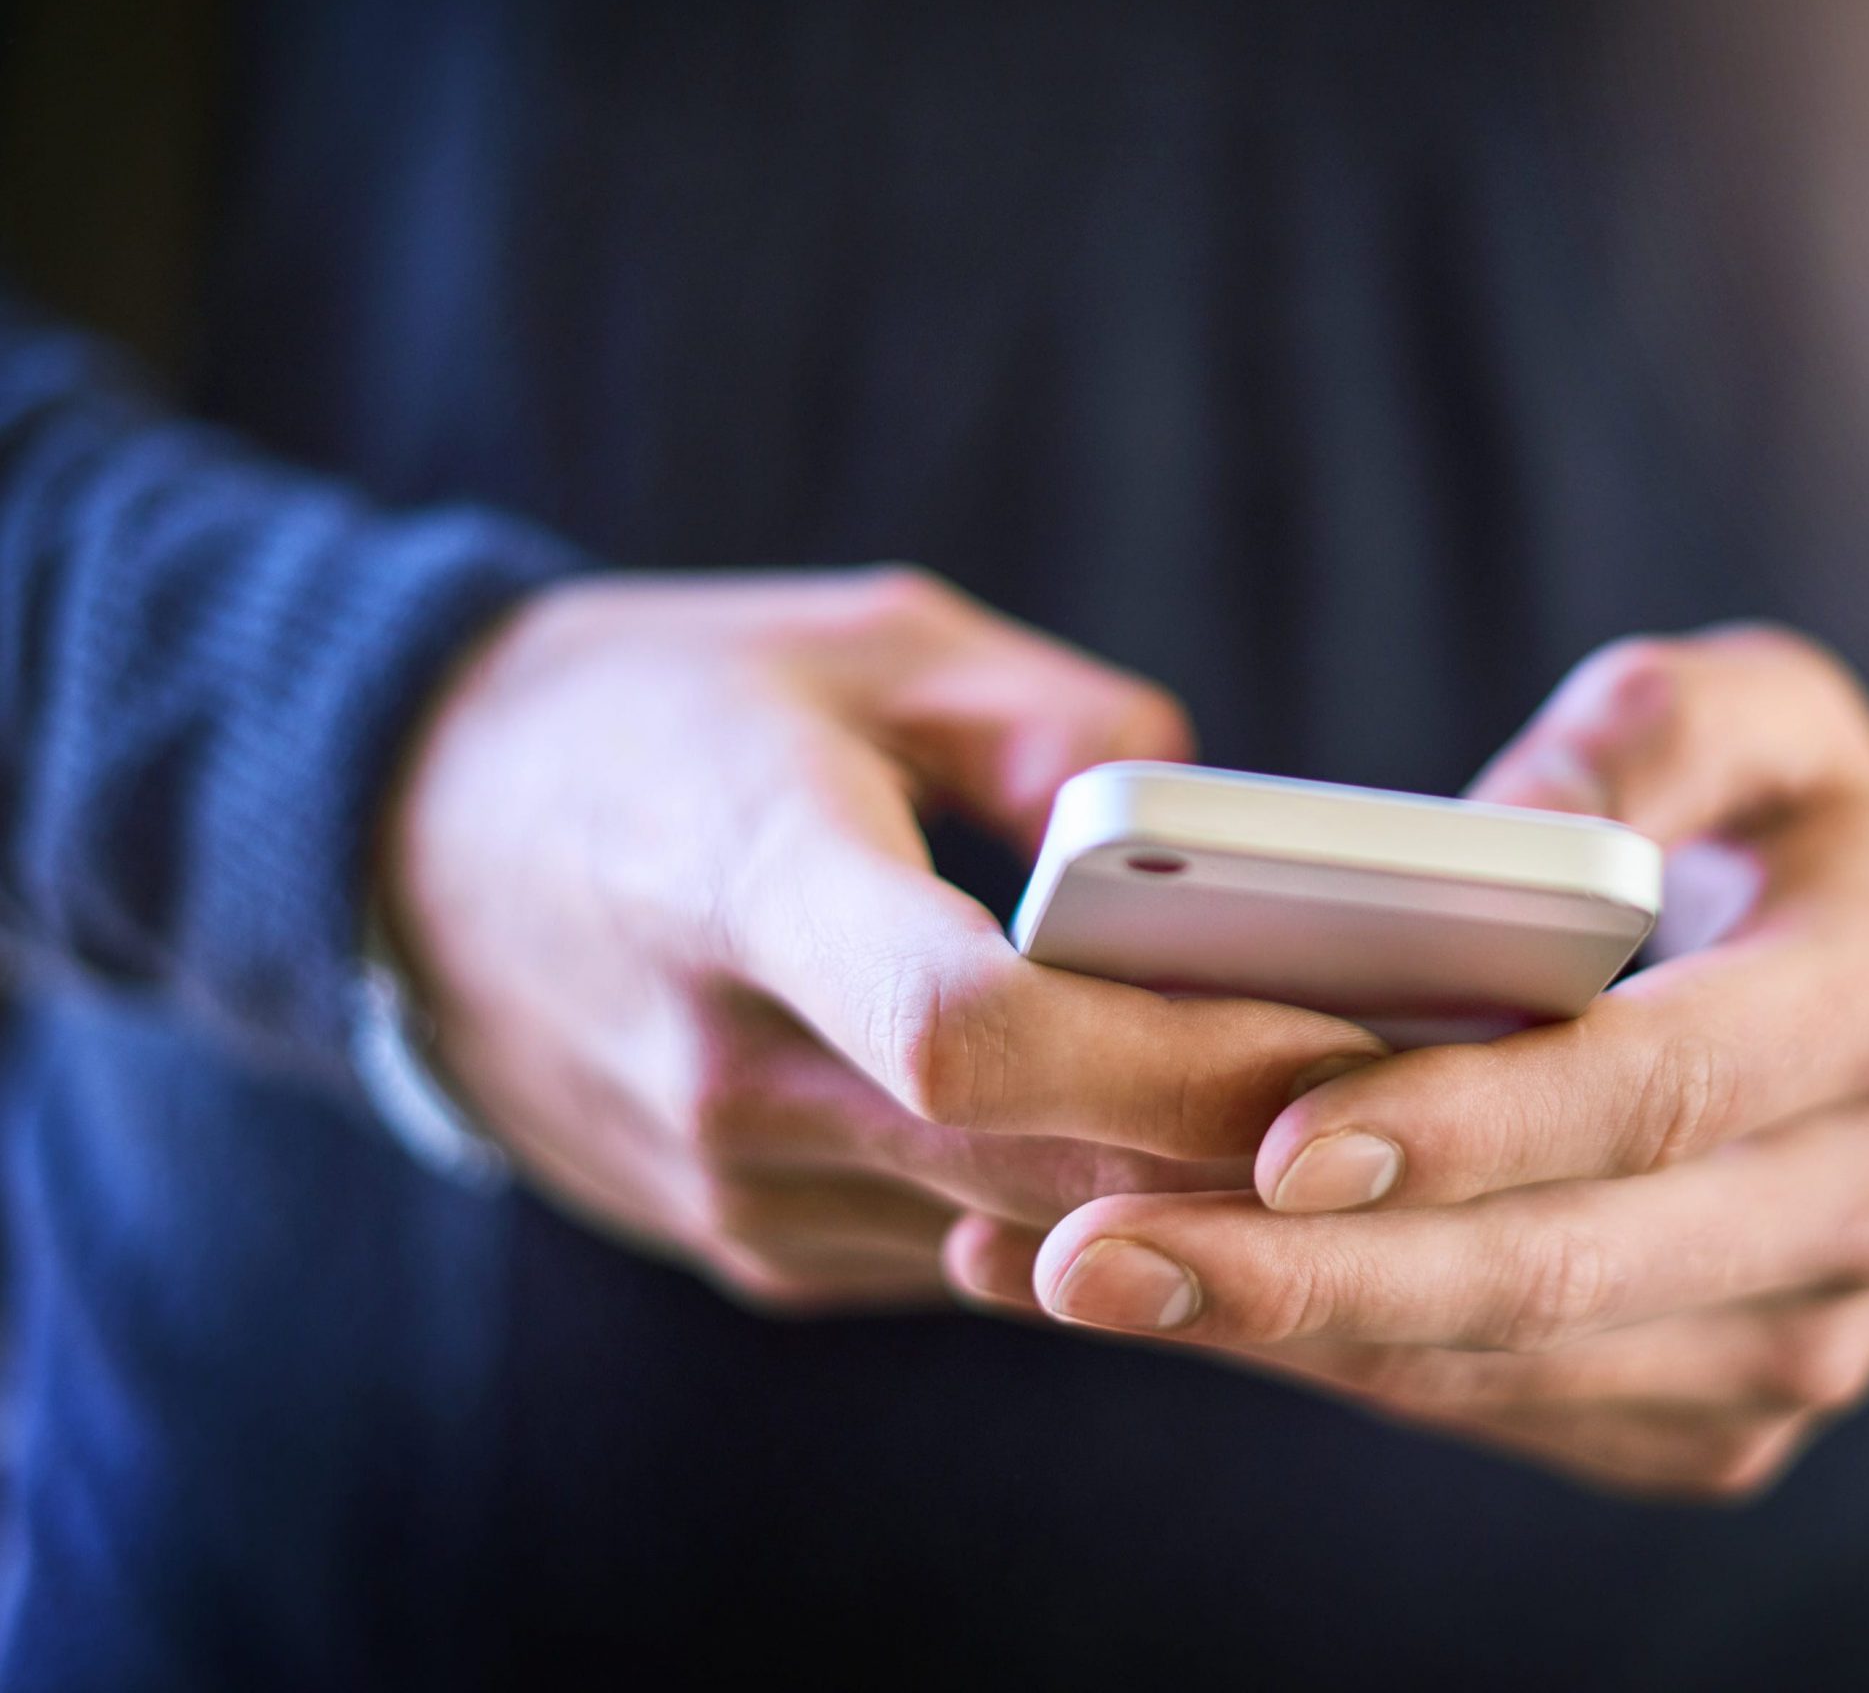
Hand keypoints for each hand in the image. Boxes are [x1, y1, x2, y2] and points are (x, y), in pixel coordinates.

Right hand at [383, 567, 1379, 1312]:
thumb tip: (1219, 830)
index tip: (1345, 1030)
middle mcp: (724, 1066)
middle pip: (1032, 1159)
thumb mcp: (862, 640)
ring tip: (1344, 1107)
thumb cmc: (661, 707)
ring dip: (1181, 1187)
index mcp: (746, 876)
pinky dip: (1080, 1207)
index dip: (1173, 1054)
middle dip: (1243, 1138)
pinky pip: (960, 1251)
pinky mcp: (747, 1241)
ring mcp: (726, 1183)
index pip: (965, 1026)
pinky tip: (1177, 1139)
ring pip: (1017, 1233)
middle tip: (1432, 1080)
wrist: (412, 840)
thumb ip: (1056, 723)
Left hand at [946, 629, 1868, 1496]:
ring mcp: (1796, 1347)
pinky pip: (1503, 1408)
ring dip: (1284, 1335)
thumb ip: (1668, 719)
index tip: (1286, 1140)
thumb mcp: (1795, 721)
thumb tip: (1506, 821)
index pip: (1662, 1091)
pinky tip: (1184, 1305)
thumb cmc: (1833, 857)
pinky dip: (1339, 1364)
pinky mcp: (1719, 1423)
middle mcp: (1853, 1209)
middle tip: (1091, 1256)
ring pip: (1509, 1367)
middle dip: (1310, 1278)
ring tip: (1073, 1279)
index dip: (1478, 1123)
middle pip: (1560, 1271)